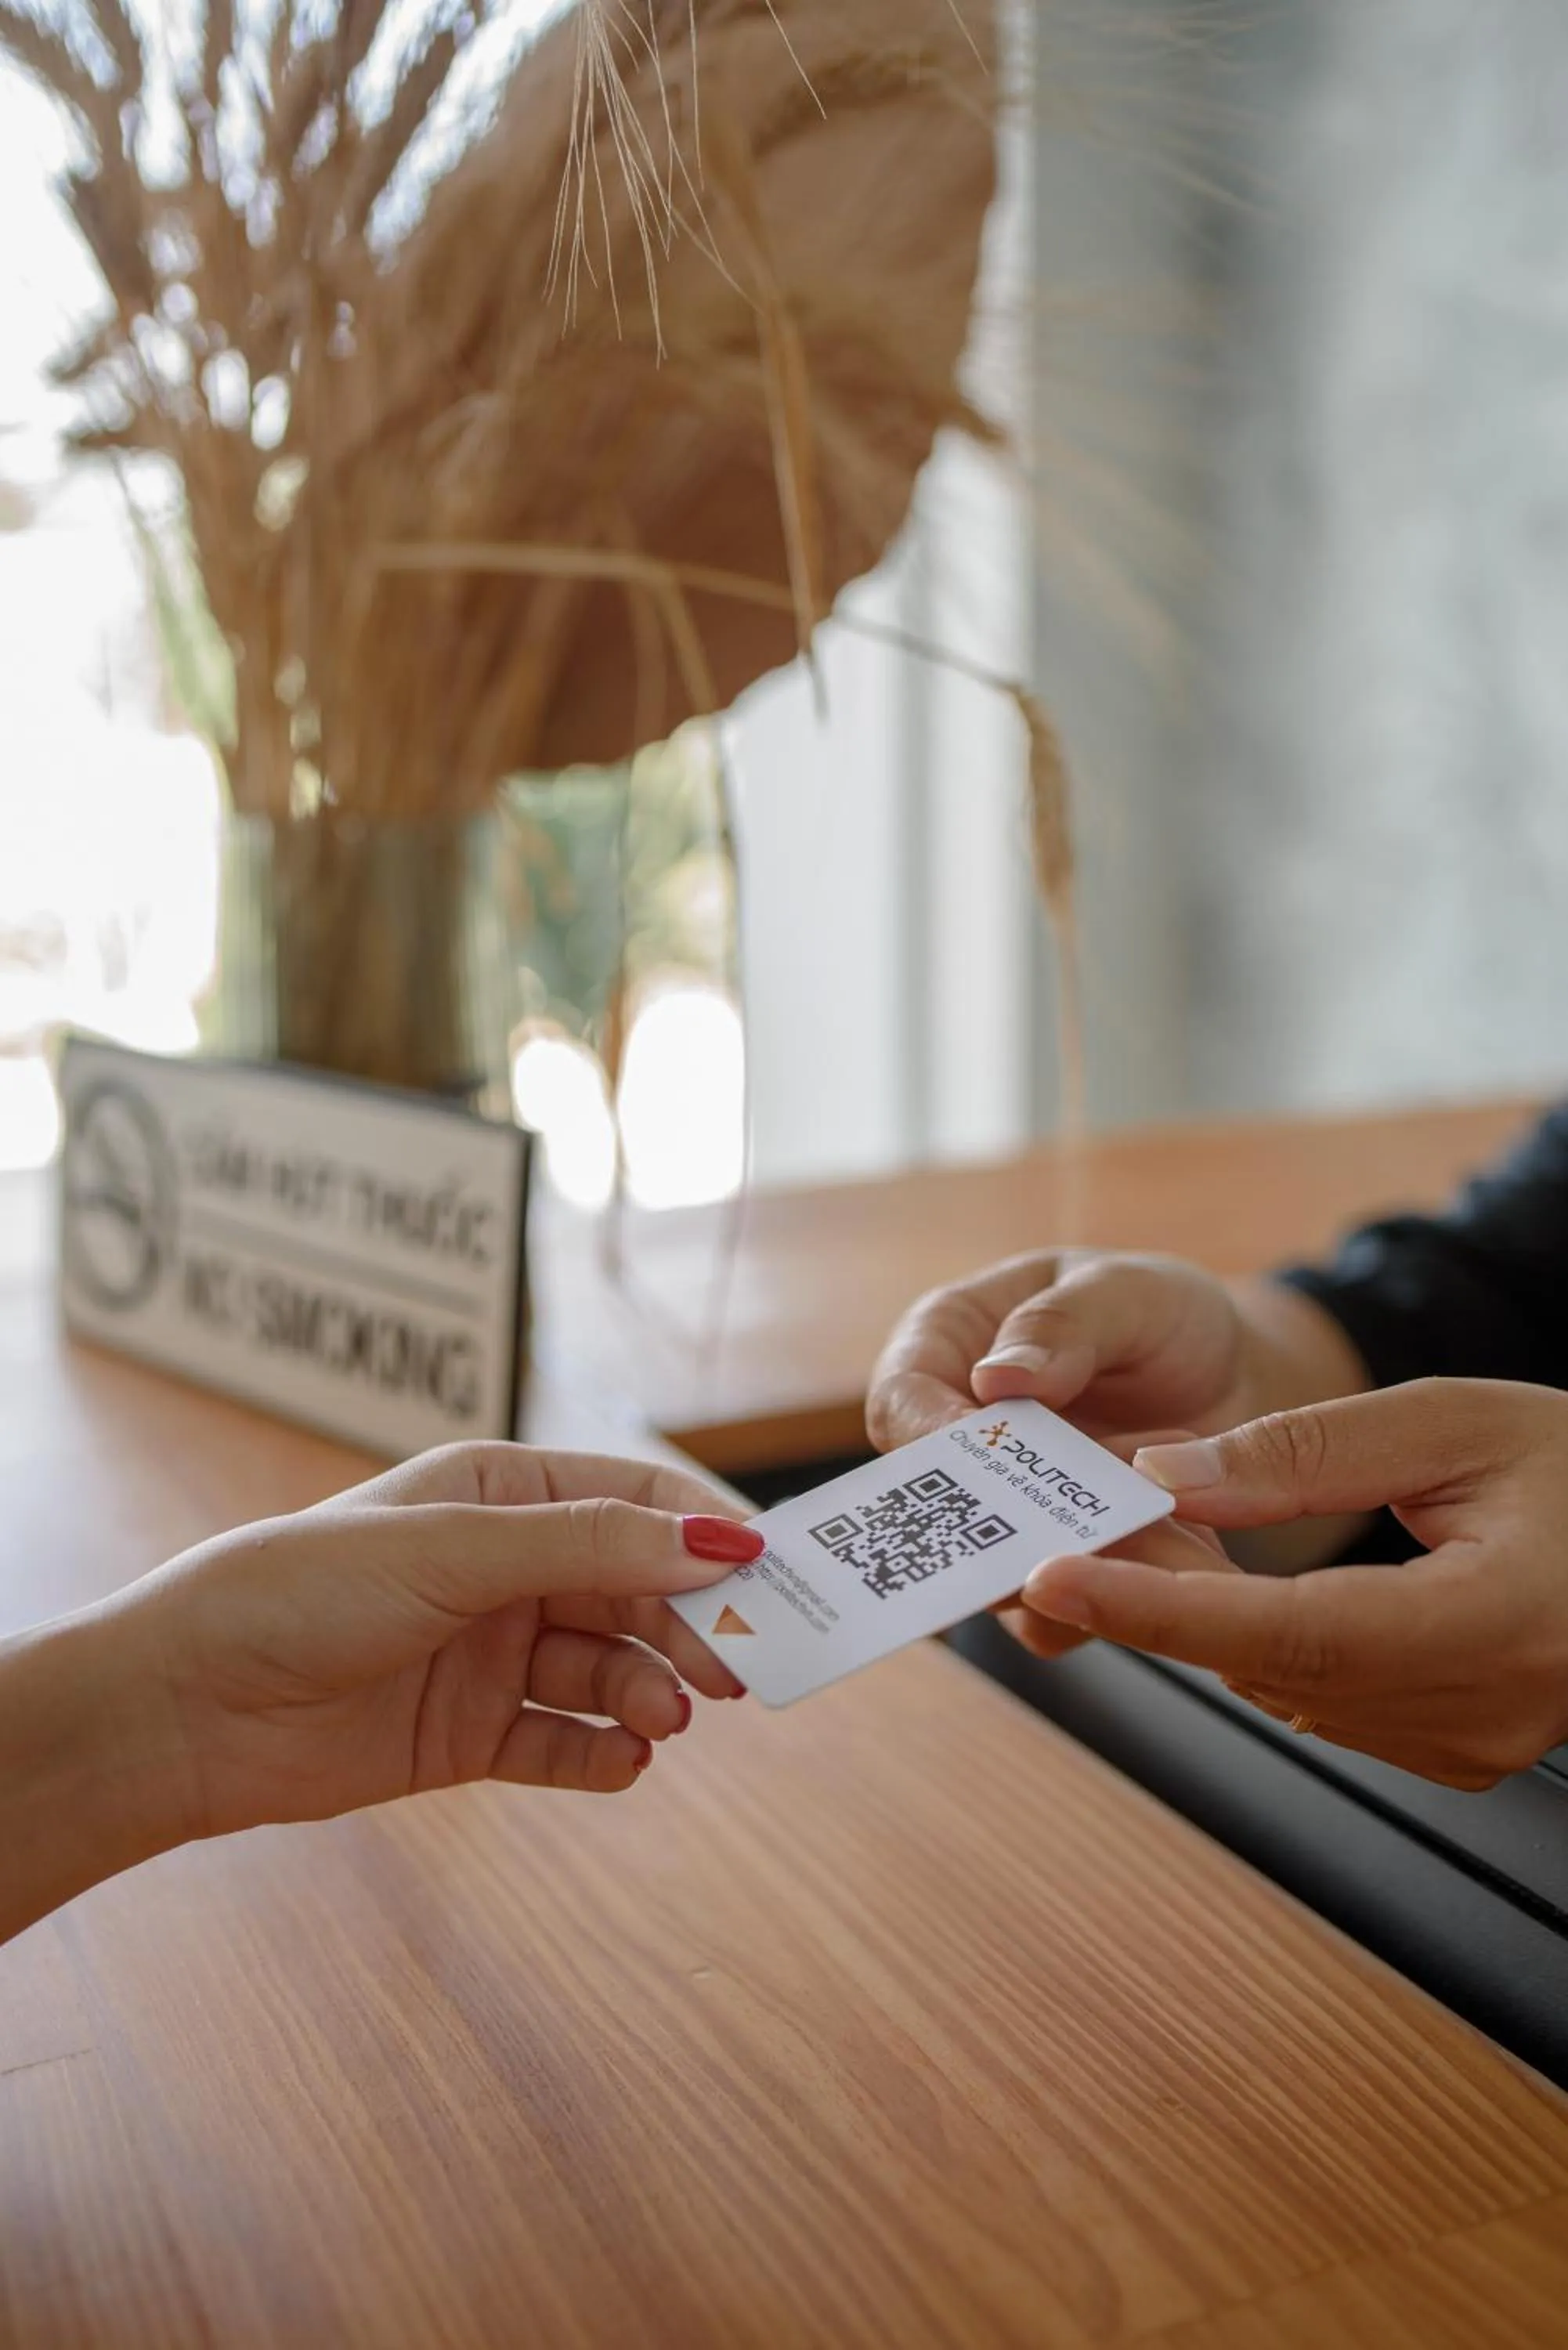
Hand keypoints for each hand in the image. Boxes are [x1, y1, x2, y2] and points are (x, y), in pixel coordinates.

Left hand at [125, 1442, 755, 1842]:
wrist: (185, 1710)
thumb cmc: (302, 1592)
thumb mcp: (455, 1552)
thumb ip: (588, 1546)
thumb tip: (716, 1539)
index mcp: (498, 1493)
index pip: (634, 1500)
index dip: (705, 1533)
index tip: (773, 1577)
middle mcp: (501, 1568)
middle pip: (633, 1589)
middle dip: (688, 1625)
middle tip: (736, 1672)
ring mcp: (487, 1653)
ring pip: (605, 1667)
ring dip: (647, 1691)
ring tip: (665, 1721)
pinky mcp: (466, 1734)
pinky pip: (560, 1740)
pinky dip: (601, 1752)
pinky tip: (626, 1763)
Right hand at [867, 1249, 1368, 1652]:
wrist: (1234, 1378)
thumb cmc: (1161, 1313)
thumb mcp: (1125, 1292)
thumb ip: (1064, 1327)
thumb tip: (995, 1380)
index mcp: (950, 1344)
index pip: (903, 1403)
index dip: (931, 1443)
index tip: (991, 1469)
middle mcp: (960, 1434)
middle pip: (937, 1501)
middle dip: (1006, 1526)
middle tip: (1078, 1535)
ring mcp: (1004, 1507)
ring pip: (996, 1571)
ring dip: (1077, 1563)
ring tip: (1165, 1532)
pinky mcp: (1052, 1562)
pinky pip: (1057, 1610)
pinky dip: (1116, 1596)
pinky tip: (1183, 1551)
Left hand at [1022, 1379, 1567, 1788]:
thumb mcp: (1457, 1424)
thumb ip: (1310, 1454)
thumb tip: (1173, 1477)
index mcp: (1490, 1625)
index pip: (1285, 1631)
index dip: (1159, 1607)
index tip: (1056, 1578)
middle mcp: (1473, 1709)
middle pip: (1268, 1664)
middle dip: (1160, 1595)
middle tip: (1077, 1525)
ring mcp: (1463, 1745)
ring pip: (1282, 1684)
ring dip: (1205, 1615)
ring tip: (1151, 1532)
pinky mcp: (1450, 1749)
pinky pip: (1320, 1695)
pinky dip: (1261, 1639)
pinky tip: (1231, 1577)